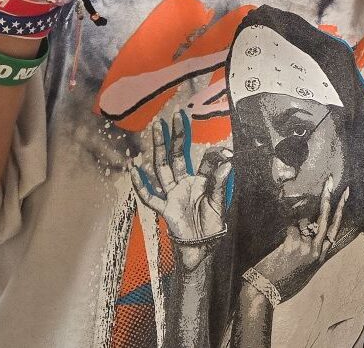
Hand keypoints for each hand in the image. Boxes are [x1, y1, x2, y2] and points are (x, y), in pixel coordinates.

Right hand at [131, 112, 232, 246]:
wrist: (202, 248)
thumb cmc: (212, 225)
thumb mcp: (219, 203)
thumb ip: (220, 183)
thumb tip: (227, 163)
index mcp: (199, 181)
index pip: (203, 160)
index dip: (212, 152)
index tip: (221, 146)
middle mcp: (184, 184)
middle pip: (177, 156)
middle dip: (175, 137)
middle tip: (173, 116)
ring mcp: (172, 195)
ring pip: (162, 168)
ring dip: (159, 149)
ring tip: (156, 130)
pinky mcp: (166, 209)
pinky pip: (151, 197)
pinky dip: (142, 186)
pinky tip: (135, 171)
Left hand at [254, 177, 348, 300]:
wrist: (265, 291)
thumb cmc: (282, 280)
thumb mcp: (303, 268)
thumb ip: (309, 248)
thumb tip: (308, 225)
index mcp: (320, 257)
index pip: (334, 229)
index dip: (340, 211)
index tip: (344, 195)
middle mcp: (316, 252)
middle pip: (325, 219)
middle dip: (328, 198)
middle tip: (329, 180)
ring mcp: (305, 248)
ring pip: (302, 222)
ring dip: (293, 226)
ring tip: (284, 244)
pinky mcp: (292, 245)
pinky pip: (289, 227)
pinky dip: (283, 231)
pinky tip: (278, 245)